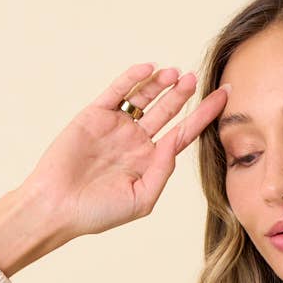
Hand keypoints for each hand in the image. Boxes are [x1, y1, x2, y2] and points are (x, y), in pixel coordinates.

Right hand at [18, 61, 228, 241]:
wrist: (57, 206)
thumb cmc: (97, 213)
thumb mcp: (140, 200)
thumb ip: (161, 172)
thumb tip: (174, 146)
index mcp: (149, 162)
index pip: (183, 133)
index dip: (204, 115)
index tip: (225, 96)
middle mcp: (136, 141)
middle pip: (167, 111)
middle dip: (183, 94)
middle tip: (195, 78)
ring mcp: (116, 126)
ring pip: (144, 97)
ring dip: (160, 84)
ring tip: (175, 74)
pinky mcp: (95, 115)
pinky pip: (117, 91)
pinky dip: (132, 78)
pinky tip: (148, 69)